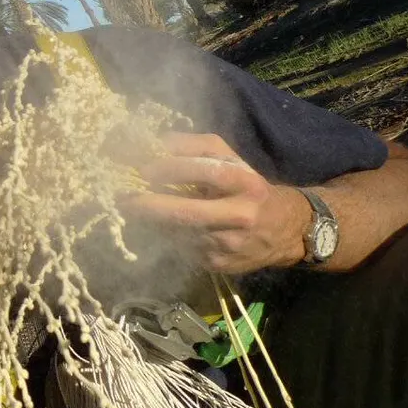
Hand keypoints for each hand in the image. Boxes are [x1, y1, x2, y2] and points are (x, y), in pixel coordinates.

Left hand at [124, 132, 308, 273]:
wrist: (285, 230)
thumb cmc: (246, 185)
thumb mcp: (230, 159)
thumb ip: (194, 146)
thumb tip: (153, 143)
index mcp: (247, 183)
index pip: (207, 172)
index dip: (172, 169)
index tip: (142, 168)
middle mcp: (241, 216)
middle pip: (188, 212)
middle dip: (150, 205)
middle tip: (121, 196)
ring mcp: (230, 245)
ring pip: (179, 233)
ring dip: (152, 221)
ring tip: (132, 208)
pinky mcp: (219, 265)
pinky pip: (182, 249)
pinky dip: (165, 236)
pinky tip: (158, 226)